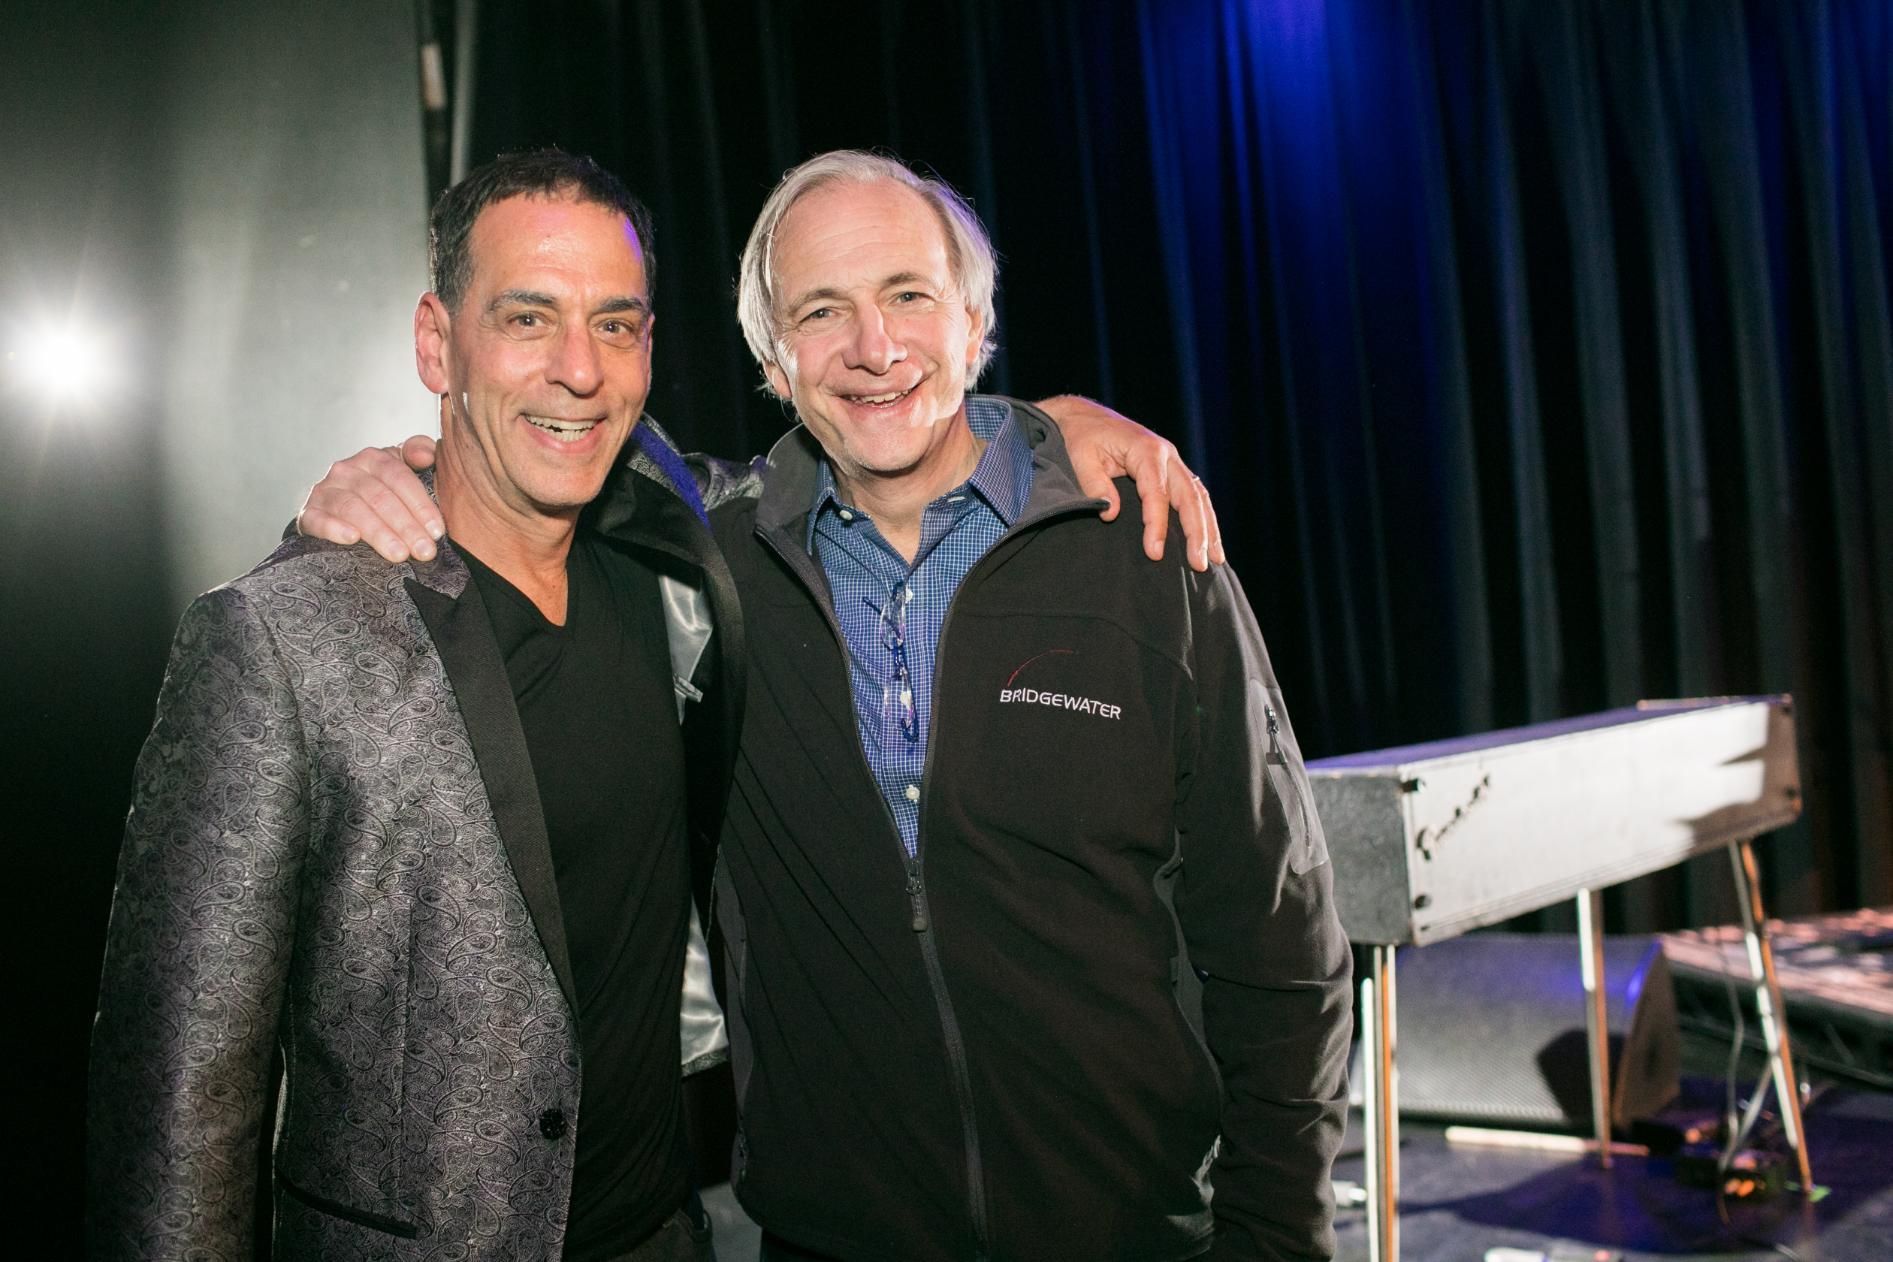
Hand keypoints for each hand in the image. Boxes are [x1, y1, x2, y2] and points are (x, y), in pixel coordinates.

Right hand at [296, 435, 440, 561]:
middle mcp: (347, 470)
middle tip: (424, 551)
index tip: (437, 531)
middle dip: (406, 526)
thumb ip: (418, 453)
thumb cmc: (383, 492)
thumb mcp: (403, 470)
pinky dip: (334, 528)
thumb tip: (427, 455)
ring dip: (379, 533)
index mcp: (374, 458)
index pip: (400, 478)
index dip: (420, 505)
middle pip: (380, 497)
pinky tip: (352, 539)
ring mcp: (325, 490)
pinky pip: (318, 520)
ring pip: (354, 509)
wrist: (337, 511)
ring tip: (399, 554)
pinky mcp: (308, 513)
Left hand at [1035, 395, 1223, 570]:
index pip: (1158, 493)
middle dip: (1197, 532)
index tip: (1155, 553)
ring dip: (1208, 528)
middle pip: (1190, 496)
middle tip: (1198, 565)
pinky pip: (1194, 494)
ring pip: (1198, 496)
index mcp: (1146, 449)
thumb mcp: (1080, 458)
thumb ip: (1095, 485)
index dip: (1157, 525)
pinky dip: (1203, 517)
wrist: (1083, 417)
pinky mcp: (1171, 469)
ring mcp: (1172, 461)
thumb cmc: (1081, 438)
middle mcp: (1167, 454)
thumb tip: (1110, 514)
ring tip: (1215, 559)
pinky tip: (1208, 540)